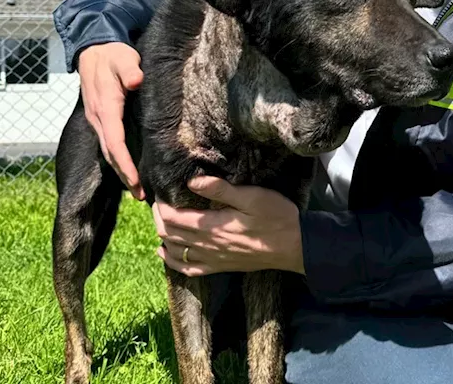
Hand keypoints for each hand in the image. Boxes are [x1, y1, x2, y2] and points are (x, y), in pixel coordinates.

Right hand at [78, 42, 145, 199]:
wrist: (94, 48)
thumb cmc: (113, 54)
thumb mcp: (123, 57)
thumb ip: (130, 69)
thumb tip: (136, 80)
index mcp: (105, 107)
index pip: (114, 142)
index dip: (124, 163)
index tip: (135, 181)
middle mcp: (98, 118)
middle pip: (110, 154)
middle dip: (124, 176)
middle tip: (141, 196)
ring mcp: (97, 120)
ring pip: (108, 151)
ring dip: (121, 171)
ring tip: (137, 191)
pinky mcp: (101, 119)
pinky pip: (109, 144)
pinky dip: (118, 160)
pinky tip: (129, 169)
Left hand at [152, 176, 304, 276]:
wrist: (294, 246)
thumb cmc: (276, 217)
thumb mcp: (252, 196)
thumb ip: (220, 190)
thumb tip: (191, 182)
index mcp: (213, 226)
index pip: (173, 218)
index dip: (161, 205)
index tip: (161, 192)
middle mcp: (208, 245)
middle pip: (169, 234)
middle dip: (158, 218)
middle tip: (159, 203)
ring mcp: (213, 259)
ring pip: (175, 251)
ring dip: (163, 236)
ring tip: (162, 221)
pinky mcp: (220, 267)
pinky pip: (188, 269)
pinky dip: (172, 261)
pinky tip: (166, 253)